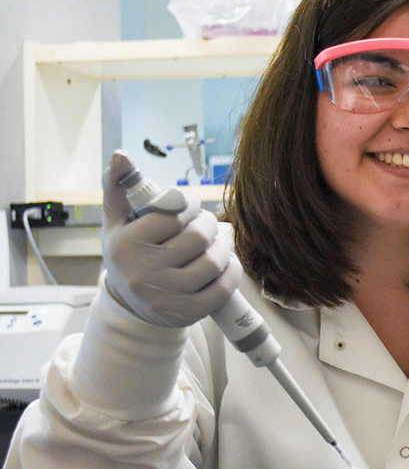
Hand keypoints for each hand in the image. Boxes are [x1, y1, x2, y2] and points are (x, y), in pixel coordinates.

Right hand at [101, 151, 240, 327]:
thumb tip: (122, 154)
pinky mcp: (188, 313)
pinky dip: (231, 271)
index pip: (173, 214)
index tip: (191, 206)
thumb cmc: (129, 255)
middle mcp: (143, 272)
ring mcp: (166, 297)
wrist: (132, 306)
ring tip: (215, 243)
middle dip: (209, 223)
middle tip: (207, 223)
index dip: (190, 205)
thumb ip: (118, 187)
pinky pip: (224, 287)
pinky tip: (224, 264)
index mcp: (125, 245)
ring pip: (214, 261)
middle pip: (198, 237)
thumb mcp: (117, 223)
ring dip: (223, 247)